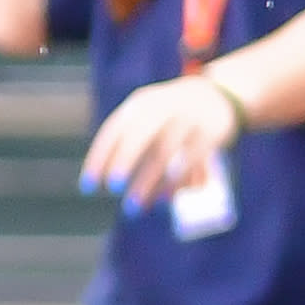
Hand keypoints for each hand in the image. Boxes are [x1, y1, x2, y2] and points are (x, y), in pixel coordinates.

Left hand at [82, 70, 241, 207]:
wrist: (217, 96)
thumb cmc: (169, 120)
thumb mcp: (146, 125)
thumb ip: (127, 152)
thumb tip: (103, 190)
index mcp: (139, 105)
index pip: (114, 131)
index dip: (99, 158)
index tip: (88, 187)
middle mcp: (163, 108)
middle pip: (140, 134)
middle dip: (125, 160)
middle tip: (113, 188)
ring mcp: (189, 118)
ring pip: (167, 150)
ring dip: (151, 181)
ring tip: (135, 208)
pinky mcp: (213, 132)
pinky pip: (194, 158)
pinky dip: (179, 179)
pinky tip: (167, 198)